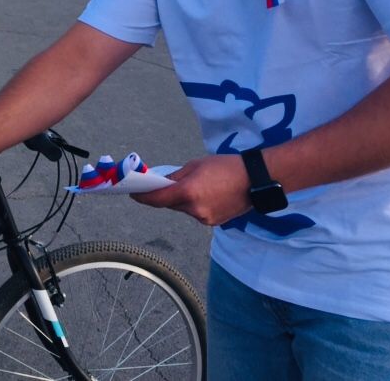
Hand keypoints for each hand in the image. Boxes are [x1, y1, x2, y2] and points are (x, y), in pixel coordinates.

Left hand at [131, 154, 249, 225]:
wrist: (256, 180)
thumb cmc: (225, 166)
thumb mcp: (195, 165)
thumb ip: (175, 177)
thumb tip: (160, 184)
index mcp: (188, 193)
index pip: (157, 199)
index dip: (142, 197)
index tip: (133, 193)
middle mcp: (194, 210)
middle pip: (170, 205)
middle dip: (163, 196)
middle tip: (158, 186)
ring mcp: (204, 219)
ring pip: (183, 209)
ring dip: (180, 200)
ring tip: (189, 187)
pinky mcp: (213, 222)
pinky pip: (195, 213)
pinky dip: (193, 205)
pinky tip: (203, 194)